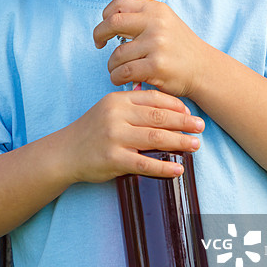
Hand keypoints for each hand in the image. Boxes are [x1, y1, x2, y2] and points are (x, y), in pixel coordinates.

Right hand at [64, 89, 204, 182]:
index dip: (176, 105)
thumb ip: (134, 105)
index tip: (190, 113)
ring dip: (179, 142)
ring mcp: (114, 138)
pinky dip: (164, 167)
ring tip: (195, 145)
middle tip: (201, 127)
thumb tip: (168, 107)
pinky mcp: (113, 159)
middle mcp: (116, 116)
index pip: (153, 98)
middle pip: (158, 117)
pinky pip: (144, 164)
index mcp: (117, 100)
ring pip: (155, 139)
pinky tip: (178, 169)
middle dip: (184, 123)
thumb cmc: (92, 130)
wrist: (65, 153)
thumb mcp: (109, 109)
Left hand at [93, 0, 203, 97]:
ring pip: (116, 54)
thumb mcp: (166, 23)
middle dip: (99, 34)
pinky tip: (121, 79)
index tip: (106, 26)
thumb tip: (109, 17)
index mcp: (156, 10)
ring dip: (112, 65)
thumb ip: (142, 17)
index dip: (107, 14)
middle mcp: (156, 23)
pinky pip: (123, 72)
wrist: (204, 70)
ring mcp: (157, 44)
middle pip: (112, 23)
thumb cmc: (179, 48)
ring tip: (118, 69)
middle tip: (99, 44)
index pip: (120, 2)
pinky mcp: (156, 66)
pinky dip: (117, 78)